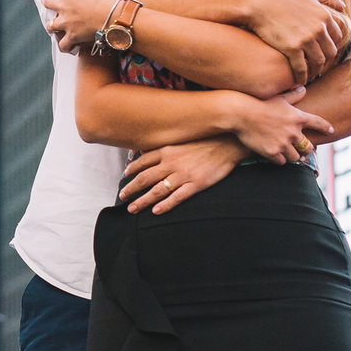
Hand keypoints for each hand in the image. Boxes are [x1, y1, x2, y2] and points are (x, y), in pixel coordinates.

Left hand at [39, 0, 116, 53]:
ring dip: (51, 26)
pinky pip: (64, 44)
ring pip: (51, 25)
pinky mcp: (72, 36)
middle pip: (48, 2)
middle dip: (46, 0)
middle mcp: (64, 7)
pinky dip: (65, 46)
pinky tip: (66, 47)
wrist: (111, 16)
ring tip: (52, 27)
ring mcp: (66, 23)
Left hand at [120, 139, 244, 212]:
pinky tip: (156, 212)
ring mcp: (183, 175)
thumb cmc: (205, 140)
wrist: (228, 143)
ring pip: (157, 190)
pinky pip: (177, 197)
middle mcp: (171, 163)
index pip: (142, 162)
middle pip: (144, 178)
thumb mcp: (181, 139)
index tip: (124, 177)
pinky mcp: (196, 184)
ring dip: (143, 201)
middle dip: (131, 189)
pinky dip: (165, 205)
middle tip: (122, 197)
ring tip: (133, 209)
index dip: (131, 171)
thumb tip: (146, 151)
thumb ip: (164, 146)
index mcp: (167, 151)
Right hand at [225, 88, 333, 162]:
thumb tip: (303, 88)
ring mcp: (283, 143)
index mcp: (298, 117)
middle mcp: (294, 132)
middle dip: (305, 149)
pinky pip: (281, 161)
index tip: (331, 130)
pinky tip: (274, 155)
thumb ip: (293, 95)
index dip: (326, 127)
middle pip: (307, 147)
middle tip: (301, 149)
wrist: (240, 114)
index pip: (318, 123)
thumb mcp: (279, 97)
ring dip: (291, 156)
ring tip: (286, 153)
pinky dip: (279, 159)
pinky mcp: (272, 152)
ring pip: (295, 157)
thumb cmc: (259, 103)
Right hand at [239, 0, 350, 84]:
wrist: (257, 2)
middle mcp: (319, 28)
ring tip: (310, 75)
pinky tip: (299, 80)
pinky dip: (302, 77)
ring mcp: (306, 39)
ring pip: (318, 62)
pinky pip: (302, 68)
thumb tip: (343, 5)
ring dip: (315, 71)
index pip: (337, 36)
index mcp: (324, 15)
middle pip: (330, 52)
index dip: (332, 45)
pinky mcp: (292, 49)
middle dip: (325, 60)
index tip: (324, 51)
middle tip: (318, 66)